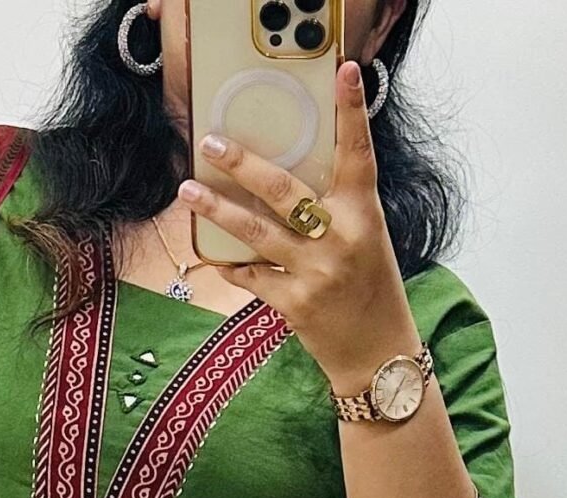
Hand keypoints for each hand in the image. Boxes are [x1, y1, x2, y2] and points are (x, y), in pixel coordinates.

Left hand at [177, 58, 420, 395]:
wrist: (378, 355)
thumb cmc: (371, 290)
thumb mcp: (365, 238)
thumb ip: (335, 208)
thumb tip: (287, 180)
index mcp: (362, 213)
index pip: (358, 153)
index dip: (352, 112)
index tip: (345, 73)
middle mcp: (339, 238)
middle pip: (283, 190)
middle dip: (243, 164)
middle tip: (212, 143)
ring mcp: (315, 272)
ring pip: (255, 232)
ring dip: (218, 210)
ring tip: (188, 191)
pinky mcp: (294, 304)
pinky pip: (252, 277)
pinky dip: (231, 265)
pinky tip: (211, 255)